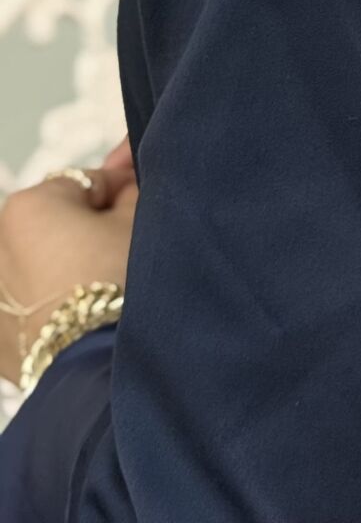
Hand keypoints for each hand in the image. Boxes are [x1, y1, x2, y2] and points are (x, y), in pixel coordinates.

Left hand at [0, 147, 136, 384]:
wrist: (101, 367)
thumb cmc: (120, 281)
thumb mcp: (140, 219)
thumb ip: (130, 190)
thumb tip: (124, 185)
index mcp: (27, 205)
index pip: (87, 182)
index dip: (122, 192)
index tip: (145, 204)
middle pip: (56, 224)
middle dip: (87, 228)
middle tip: (125, 247)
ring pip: (40, 265)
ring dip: (65, 266)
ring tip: (104, 287)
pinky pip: (31, 306)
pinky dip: (51, 303)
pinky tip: (82, 315)